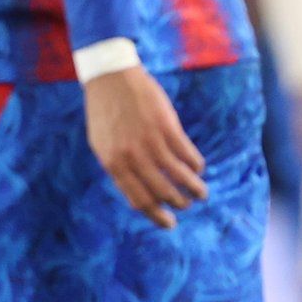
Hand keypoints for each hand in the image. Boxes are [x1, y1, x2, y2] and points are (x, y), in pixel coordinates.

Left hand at [83, 65, 206, 228]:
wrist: (110, 77)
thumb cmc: (105, 112)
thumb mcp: (101, 144)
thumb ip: (118, 168)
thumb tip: (138, 197)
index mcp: (112, 163)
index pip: (139, 200)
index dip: (156, 216)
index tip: (169, 223)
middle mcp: (132, 156)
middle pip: (163, 193)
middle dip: (178, 204)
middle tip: (186, 205)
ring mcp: (150, 141)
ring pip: (181, 177)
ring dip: (195, 190)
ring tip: (201, 194)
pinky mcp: (168, 127)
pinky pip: (188, 155)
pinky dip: (196, 166)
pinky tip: (197, 168)